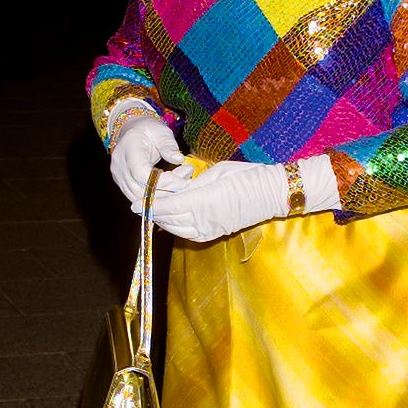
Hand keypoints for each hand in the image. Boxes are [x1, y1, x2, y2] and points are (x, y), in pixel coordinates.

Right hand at [110, 115, 185, 202]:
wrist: (132, 131)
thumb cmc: (148, 130)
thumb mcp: (161, 132)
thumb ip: (169, 146)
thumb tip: (179, 159)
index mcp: (128, 150)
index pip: (141, 174)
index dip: (162, 181)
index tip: (181, 180)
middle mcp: (119, 167)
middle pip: (140, 190)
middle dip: (166, 191)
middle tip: (186, 182)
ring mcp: (119, 178)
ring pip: (140, 198)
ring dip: (163, 197)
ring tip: (181, 184)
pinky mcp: (124, 185)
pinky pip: (139, 198)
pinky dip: (157, 198)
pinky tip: (171, 189)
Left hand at [141, 161, 287, 241]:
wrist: (272, 193)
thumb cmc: (246, 176)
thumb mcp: (215, 173)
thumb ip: (193, 184)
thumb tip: (176, 190)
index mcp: (203, 201)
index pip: (168, 206)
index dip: (150, 204)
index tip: (135, 203)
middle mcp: (204, 219)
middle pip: (169, 219)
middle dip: (153, 213)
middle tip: (140, 205)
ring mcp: (210, 229)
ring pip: (177, 230)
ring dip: (163, 222)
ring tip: (153, 213)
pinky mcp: (216, 233)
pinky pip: (190, 235)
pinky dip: (177, 229)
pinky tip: (172, 221)